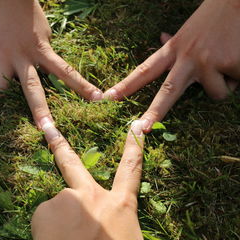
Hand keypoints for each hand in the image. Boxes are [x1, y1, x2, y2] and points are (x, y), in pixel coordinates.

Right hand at [0, 0, 103, 128]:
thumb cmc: (25, 11)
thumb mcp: (43, 32)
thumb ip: (44, 52)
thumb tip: (44, 69)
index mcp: (41, 51)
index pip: (66, 72)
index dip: (82, 87)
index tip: (98, 101)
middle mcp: (22, 58)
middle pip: (33, 92)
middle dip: (41, 114)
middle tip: (47, 131)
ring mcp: (1, 57)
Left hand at [32, 121, 158, 239]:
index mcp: (119, 207)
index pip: (131, 170)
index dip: (134, 147)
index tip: (135, 126)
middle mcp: (92, 196)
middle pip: (73, 163)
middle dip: (58, 142)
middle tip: (47, 127)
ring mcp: (66, 200)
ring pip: (61, 210)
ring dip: (62, 227)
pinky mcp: (44, 211)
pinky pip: (45, 222)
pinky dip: (48, 235)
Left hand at [104, 0, 239, 131]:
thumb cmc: (215, 17)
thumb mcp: (190, 29)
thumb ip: (175, 41)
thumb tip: (161, 37)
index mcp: (175, 49)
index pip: (144, 71)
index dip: (126, 86)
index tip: (107, 98)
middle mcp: (187, 58)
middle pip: (167, 92)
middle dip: (154, 113)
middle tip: (142, 129)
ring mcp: (207, 62)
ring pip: (215, 93)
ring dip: (225, 83)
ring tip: (228, 60)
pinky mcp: (229, 66)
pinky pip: (235, 85)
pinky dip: (239, 75)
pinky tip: (238, 57)